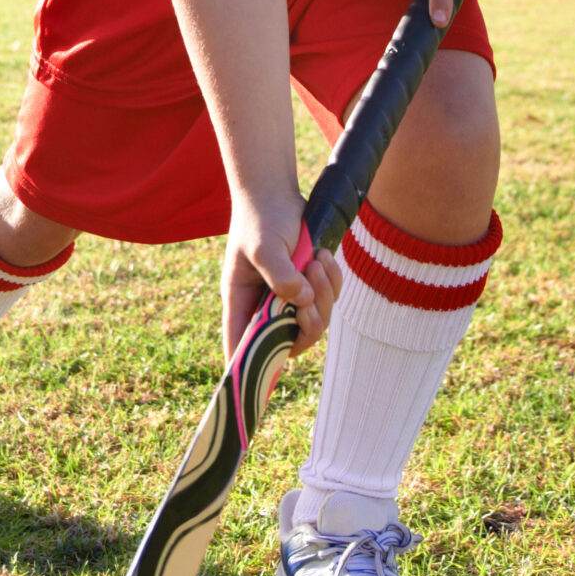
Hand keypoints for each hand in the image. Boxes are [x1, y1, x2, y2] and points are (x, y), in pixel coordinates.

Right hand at [220, 193, 343, 363]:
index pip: (241, 346)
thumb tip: (302, 302)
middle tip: (309, 293)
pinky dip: (333, 281)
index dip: (250, 368)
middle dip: (308, 322)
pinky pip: (329, 297)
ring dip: (324, 294)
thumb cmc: (259, 219)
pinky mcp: (308, 282)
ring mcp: (288, 295)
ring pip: (315, 318)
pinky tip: (324, 256)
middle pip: (291, 339)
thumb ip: (280, 276)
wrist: (275, 192)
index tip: (261, 383)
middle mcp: (264, 305)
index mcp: (241, 303)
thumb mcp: (264, 246)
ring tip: (317, 261)